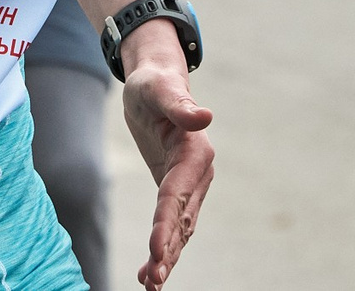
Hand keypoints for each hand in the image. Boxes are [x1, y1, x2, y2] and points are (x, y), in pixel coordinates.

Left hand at [121, 20, 214, 287]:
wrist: (155, 83)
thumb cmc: (153, 84)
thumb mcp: (159, 89)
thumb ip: (179, 104)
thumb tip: (205, 115)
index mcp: (195, 153)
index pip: (177, 195)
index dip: (166, 225)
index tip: (155, 252)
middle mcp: (198, 173)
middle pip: (181, 219)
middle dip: (168, 251)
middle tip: (153, 281)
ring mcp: (190, 184)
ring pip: (180, 228)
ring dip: (168, 257)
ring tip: (151, 285)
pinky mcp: (177, 189)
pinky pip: (171, 224)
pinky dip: (164, 248)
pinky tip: (149, 271)